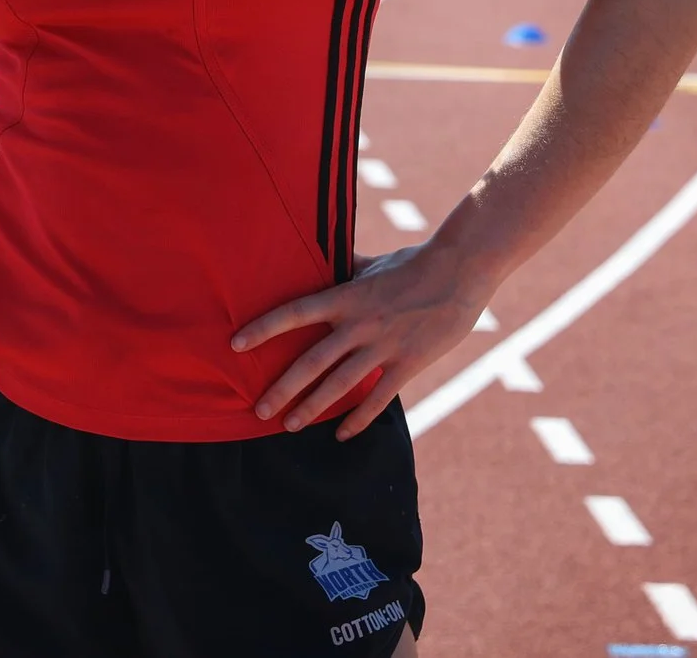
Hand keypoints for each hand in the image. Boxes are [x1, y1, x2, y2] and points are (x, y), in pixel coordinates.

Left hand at [232, 238, 485, 438]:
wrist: (460, 270)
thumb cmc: (414, 262)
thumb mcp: (372, 264)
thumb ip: (346, 269)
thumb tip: (325, 260)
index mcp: (345, 296)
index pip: (294, 312)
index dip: (263, 328)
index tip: (236, 344)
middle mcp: (358, 323)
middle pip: (311, 360)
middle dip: (282, 388)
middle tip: (258, 410)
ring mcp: (383, 345)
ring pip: (339, 384)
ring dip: (312, 408)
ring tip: (288, 426)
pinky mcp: (408, 363)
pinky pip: (378, 398)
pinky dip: (358, 419)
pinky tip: (341, 435)